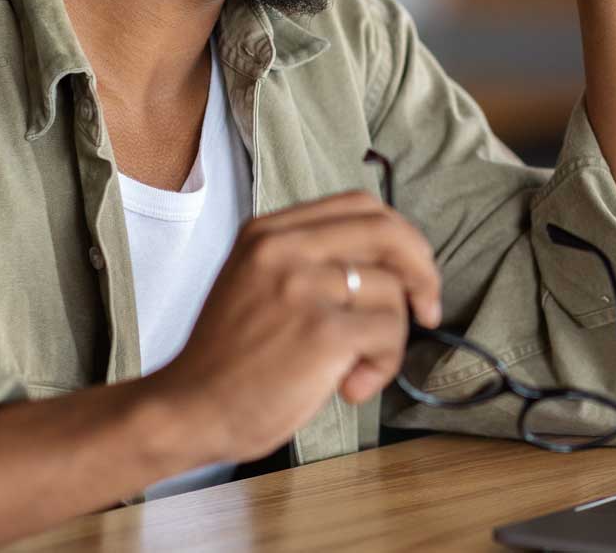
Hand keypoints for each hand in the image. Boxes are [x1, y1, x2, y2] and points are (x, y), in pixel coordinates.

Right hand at [144, 191, 441, 463]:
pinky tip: (350, 387)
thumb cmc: (232, 359)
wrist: (187, 411)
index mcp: (268, 230)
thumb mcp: (257, 282)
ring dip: (391, 340)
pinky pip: (389, 334)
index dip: (400, 236)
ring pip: (393, 292)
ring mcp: (302, 286)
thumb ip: (310, 260)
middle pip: (389, 231)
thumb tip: (393, 264)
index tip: (410, 273)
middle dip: (423, 271)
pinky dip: (383, 366)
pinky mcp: (322, 331)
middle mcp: (283, 247)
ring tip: (354, 370)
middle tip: (427, 310)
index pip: (360, 205)